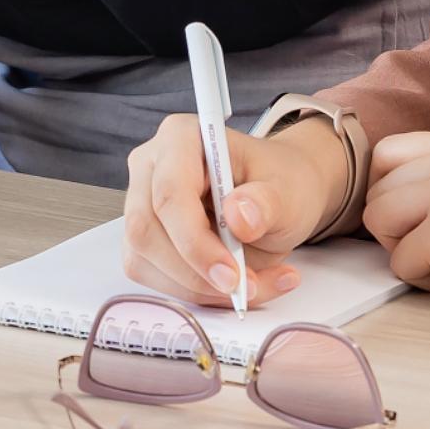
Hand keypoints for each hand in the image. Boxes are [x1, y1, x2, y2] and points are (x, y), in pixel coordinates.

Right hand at [119, 111, 348, 306]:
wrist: (278, 194)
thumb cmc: (279, 183)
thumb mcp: (288, 192)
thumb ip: (266, 204)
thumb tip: (238, 216)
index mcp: (181, 137)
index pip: (170, 194)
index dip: (195, 242)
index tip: (232, 274)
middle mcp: (151, 165)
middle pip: (147, 231)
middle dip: (195, 272)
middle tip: (245, 288)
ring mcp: (141, 202)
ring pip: (145, 260)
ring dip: (199, 287)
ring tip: (255, 283)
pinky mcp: (144, 237)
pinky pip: (154, 277)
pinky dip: (195, 291)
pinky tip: (234, 283)